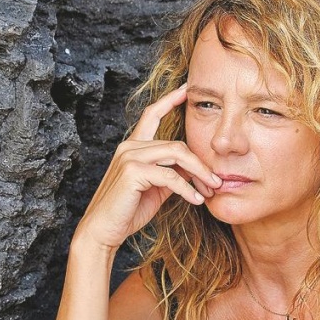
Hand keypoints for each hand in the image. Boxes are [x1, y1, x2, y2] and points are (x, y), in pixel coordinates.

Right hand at [74, 84, 221, 250]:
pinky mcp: (132, 172)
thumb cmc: (127, 211)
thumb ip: (171, 174)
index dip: (170, 99)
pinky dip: (187, 189)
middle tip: (217, 181)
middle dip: (201, 163)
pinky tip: (196, 201)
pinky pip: (170, 176)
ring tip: (212, 188)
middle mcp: (129, 146)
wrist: (102, 231)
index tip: (187, 89)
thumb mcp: (155, 189)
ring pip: (177, 154)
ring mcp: (129, 157)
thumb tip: (194, 170)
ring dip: (199, 173)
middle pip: (177, 144)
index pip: (152, 114)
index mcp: (133, 146)